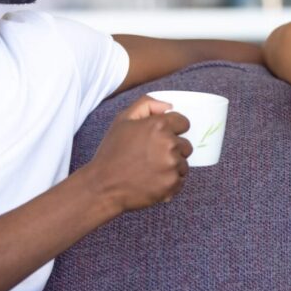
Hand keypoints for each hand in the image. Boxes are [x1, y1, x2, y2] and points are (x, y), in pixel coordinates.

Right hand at [83, 95, 192, 212]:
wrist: (104, 186)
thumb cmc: (112, 152)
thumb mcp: (122, 120)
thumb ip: (146, 105)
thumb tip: (169, 106)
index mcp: (158, 126)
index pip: (183, 123)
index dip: (173, 129)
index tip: (161, 138)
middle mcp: (169, 144)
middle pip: (186, 145)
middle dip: (172, 149)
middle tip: (152, 156)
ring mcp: (172, 165)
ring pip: (183, 163)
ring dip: (171, 166)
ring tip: (151, 170)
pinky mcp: (172, 184)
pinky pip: (180, 180)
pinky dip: (169, 181)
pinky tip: (153, 181)